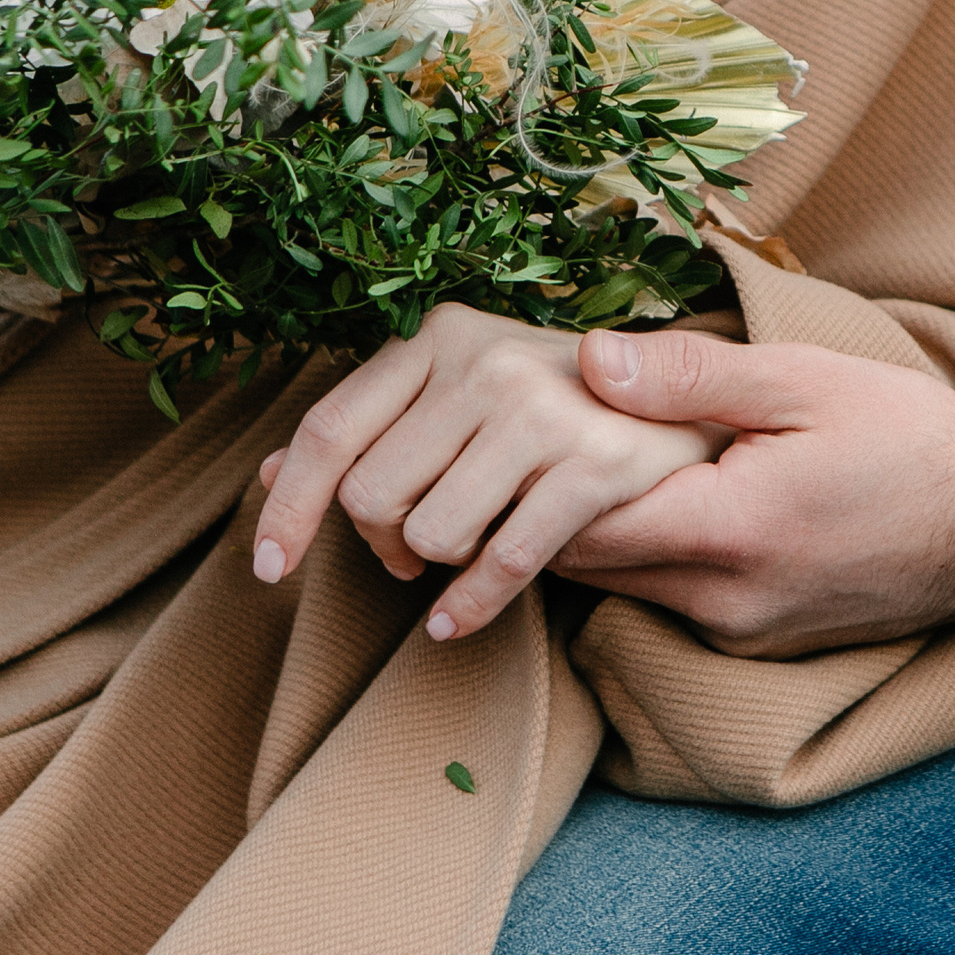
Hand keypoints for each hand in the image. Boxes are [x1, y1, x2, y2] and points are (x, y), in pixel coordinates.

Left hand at [253, 304, 730, 640]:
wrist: (690, 408)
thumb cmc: (556, 407)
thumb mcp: (459, 394)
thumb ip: (372, 428)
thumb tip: (264, 474)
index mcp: (440, 334)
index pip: (329, 429)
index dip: (287, 507)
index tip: (269, 566)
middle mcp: (485, 360)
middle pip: (369, 495)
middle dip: (380, 545)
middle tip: (410, 554)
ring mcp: (541, 411)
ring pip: (429, 535)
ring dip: (437, 566)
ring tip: (466, 550)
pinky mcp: (594, 466)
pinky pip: (501, 560)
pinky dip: (470, 604)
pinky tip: (455, 620)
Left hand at [553, 331, 954, 657]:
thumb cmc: (904, 435)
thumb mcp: (799, 380)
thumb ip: (687, 376)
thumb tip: (589, 361)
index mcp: (728, 533)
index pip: (579, 528)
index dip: (538, 484)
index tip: (527, 435)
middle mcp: (726, 603)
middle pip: (589, 567)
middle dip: (556, 511)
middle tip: (548, 446)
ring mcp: (743, 633)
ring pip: (628, 587)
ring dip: (608, 534)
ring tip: (606, 466)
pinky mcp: (762, 642)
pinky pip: (676, 601)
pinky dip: (657, 556)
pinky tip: (672, 501)